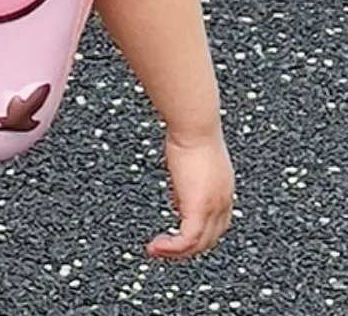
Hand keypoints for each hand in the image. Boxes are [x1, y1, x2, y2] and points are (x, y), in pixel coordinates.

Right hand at [148, 127, 234, 259]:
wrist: (195, 127)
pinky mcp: (198, 208)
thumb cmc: (191, 132)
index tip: (178, 232)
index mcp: (224, 190)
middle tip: (166, 249)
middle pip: (210, 238)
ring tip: (156, 250)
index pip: (217, 223)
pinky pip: (186, 239)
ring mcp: (213, 207)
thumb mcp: (190, 160)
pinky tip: (156, 246)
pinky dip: (171, 247)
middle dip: (188, 247)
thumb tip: (178, 189)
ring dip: (176, 252)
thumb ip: (187, 179)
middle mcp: (223, 202)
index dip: (200, 232)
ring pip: (199, 244)